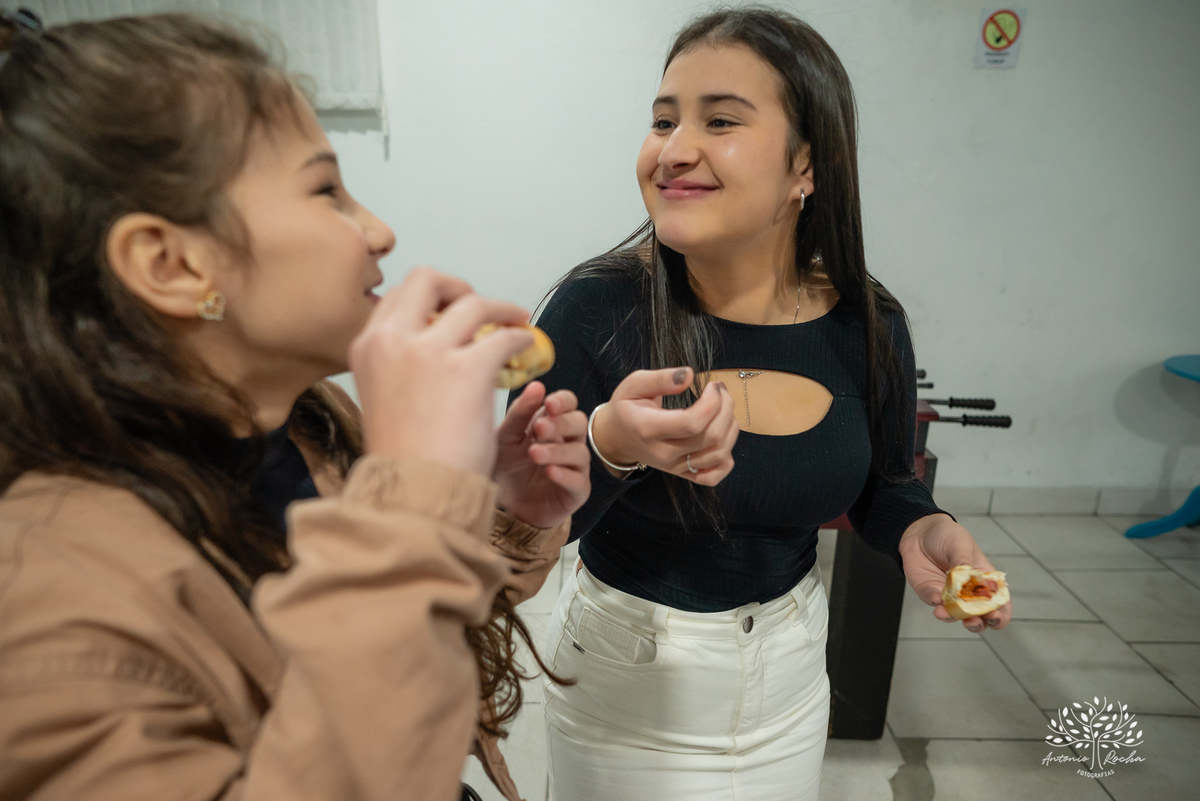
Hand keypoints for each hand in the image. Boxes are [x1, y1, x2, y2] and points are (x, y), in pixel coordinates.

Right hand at [349, 266, 533, 475]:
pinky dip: (521, 338)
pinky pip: (505, 337)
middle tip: (480, 307)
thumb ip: (397, 365)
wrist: (415, 493)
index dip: (429, 298)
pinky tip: (527, 348)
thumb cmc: (404, 458)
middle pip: (429, 280)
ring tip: (517, 321)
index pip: (397, 296)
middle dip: (459, 287)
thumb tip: (432, 344)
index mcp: (366, 347)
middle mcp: (392, 340)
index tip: (450, 311)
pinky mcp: (468, 369)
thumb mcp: (382, 397)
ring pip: (474, 303)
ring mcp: (429, 351)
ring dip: (501, 309)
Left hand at [493, 382, 589, 528]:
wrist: (503, 507)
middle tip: (539, 428)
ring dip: (558, 451)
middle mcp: (568, 443)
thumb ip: (519, 414)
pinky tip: (549, 472)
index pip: (569, 404)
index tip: (548, 403)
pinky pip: (579, 481)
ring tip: (534, 454)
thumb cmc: (506, 467)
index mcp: (552, 424)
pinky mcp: (575, 493)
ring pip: (580, 453)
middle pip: (579, 424)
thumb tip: (536, 385)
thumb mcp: (505, 438)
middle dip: (561, 424)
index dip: (563, 401)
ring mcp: (574, 468)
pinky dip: (565, 475)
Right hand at [591, 367, 737, 486]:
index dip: (712, 402)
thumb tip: (689, 375)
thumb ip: (661, 378)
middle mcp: (664, 453)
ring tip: (724, 408)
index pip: (692, 423)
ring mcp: (675, 467)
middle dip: (725, 408)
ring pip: (718, 454)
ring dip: (730, 428)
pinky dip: (726, 459)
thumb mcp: (634, 384)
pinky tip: (722, 438)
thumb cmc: (626, 407)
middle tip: (720, 390)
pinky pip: (713, 477)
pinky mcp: (683, 474)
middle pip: (710, 437)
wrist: (616, 439)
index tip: (712, 385)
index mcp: (649, 429)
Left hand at [899, 513, 1012, 631]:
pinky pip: (934, 603)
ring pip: (955, 616)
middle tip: (972, 621)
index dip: (1000, 614)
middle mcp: (969, 593)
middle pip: (979, 617)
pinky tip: (935, 598)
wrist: (921, 532)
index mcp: (985, 581)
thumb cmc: (948, 536)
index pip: (999, 603)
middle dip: (977, 624)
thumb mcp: (961, 545)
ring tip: (945, 613)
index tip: (994, 616)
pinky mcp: (931, 593)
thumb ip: (964, 562)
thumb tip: (965, 580)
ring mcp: (949, 596)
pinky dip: (935, 604)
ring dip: (952, 618)